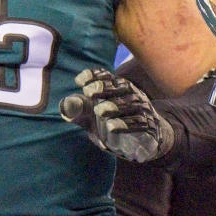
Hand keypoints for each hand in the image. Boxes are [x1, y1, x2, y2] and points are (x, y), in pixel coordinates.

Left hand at [59, 69, 174, 161]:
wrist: (150, 139)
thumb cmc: (118, 122)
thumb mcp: (96, 118)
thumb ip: (82, 112)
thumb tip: (66, 105)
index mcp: (120, 88)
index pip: (108, 77)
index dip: (94, 76)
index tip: (79, 80)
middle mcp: (133, 95)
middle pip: (121, 87)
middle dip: (104, 87)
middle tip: (88, 91)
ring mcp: (143, 110)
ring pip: (131, 104)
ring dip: (115, 106)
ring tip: (100, 111)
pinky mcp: (149, 126)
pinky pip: (140, 123)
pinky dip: (126, 125)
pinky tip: (112, 128)